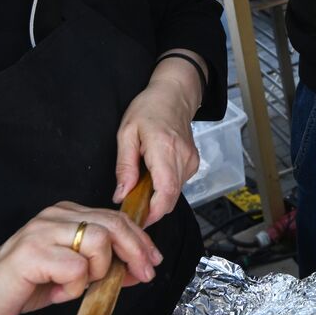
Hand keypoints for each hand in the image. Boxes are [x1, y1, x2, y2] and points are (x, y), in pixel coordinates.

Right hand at [0, 201, 162, 314]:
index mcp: (64, 214)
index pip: (114, 218)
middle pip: (113, 224)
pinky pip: (76, 268)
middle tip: (144, 274)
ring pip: (98, 242)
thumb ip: (100, 265)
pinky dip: (74, 287)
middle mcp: (54, 216)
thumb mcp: (70, 274)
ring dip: (97, 272)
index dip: (139, 240)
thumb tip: (138, 268)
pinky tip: (56, 292)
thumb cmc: (21, 286)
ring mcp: (42, 231)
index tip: (153, 260)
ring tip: (75, 287)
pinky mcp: (31, 253)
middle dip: (135, 251)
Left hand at [115, 63, 200, 227]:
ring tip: (140, 186)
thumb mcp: (126, 133)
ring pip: (174, 194)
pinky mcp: (193, 164)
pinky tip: (153, 175)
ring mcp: (191, 161)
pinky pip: (177, 185)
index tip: (138, 220)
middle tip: (131, 207)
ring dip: (156, 198)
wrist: (174, 94)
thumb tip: (121, 195)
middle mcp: (182, 157)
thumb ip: (124, 166)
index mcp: (164, 148)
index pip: (166, 191)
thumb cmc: (149, 108)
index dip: (153, 212)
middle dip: (151, 209)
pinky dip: (164, 188)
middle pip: (170, 198)